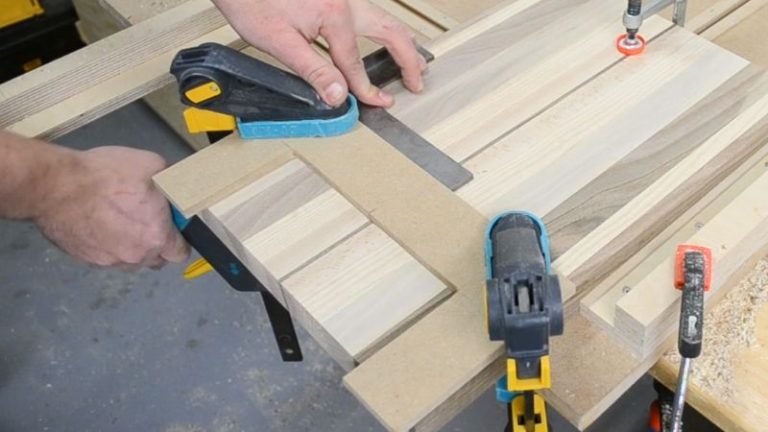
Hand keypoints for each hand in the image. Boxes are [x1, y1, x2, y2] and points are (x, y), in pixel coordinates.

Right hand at [35, 146, 188, 268]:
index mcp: (156, 236)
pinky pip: (108, 257)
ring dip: (132, 245)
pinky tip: (101, 223)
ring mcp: (110, 261)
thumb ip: (172, 182)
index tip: (172, 224)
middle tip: (146, 219)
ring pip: (132, 260)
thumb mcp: (151, 165)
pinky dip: (109, 245)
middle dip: (157, 242)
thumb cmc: (104, 175)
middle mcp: (136, 255)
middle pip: (157, 259)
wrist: (54, 185)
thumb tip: (177, 186)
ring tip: (120, 219)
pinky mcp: (87, 260)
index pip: (181, 252)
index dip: (180, 238)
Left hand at [214, 0, 426, 107]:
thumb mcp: (279, 42)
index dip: (366, 88)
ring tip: (414, 63)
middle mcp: (345, 0)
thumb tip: (338, 95)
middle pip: (390, 31)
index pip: (354, 62)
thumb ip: (313, 70)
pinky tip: (386, 40)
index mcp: (334, 13)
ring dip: (402, 42)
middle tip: (418, 81)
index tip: (379, 103)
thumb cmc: (251, 1)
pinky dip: (385, 30)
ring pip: (384, 19)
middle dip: (408, 58)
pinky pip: (370, 13)